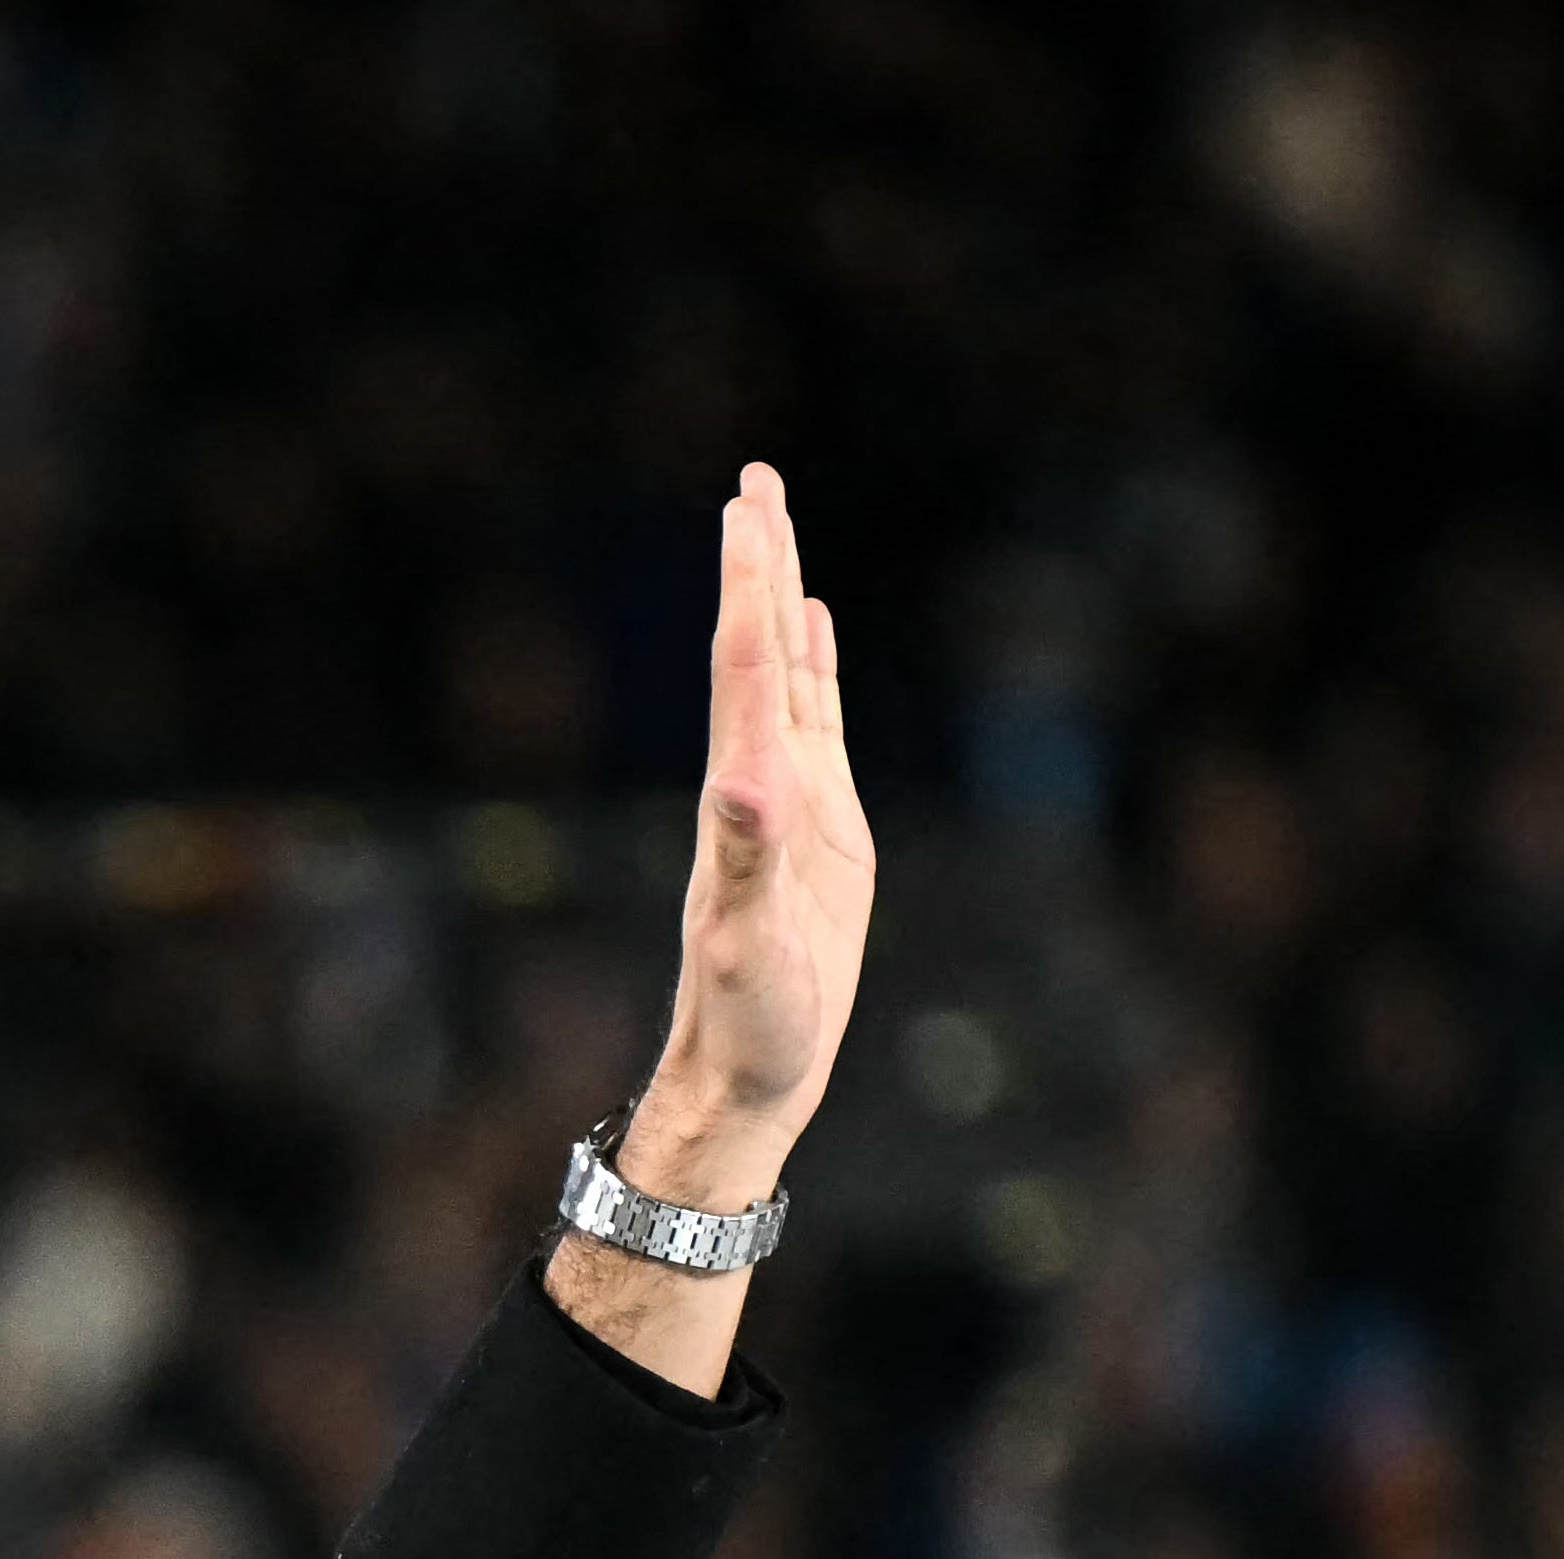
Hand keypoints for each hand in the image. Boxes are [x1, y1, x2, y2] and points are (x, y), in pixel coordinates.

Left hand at [626, 460, 876, 1212]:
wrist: (747, 1072)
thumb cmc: (748, 1022)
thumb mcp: (747, 948)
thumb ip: (746, 864)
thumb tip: (742, 782)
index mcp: (742, 798)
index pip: (745, 671)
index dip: (748, 588)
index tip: (745, 511)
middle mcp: (757, 783)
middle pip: (756, 651)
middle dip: (756, 565)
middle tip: (753, 480)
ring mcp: (790, 799)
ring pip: (784, 674)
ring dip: (778, 598)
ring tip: (773, 524)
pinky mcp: (821, 826)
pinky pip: (817, 721)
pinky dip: (814, 665)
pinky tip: (814, 624)